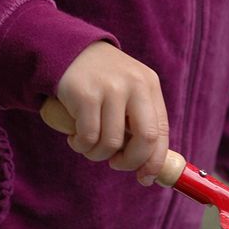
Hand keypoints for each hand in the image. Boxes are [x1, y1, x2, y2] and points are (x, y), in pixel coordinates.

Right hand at [55, 41, 168, 184]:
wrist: (67, 50)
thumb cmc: (101, 80)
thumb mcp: (128, 90)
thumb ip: (138, 120)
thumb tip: (148, 170)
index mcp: (149, 85)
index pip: (161, 131)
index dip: (155, 160)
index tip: (144, 178)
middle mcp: (135, 85)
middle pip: (146, 139)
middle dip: (130, 162)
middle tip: (115, 163)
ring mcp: (110, 88)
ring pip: (111, 143)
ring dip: (97, 155)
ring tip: (88, 145)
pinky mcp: (85, 94)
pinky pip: (88, 137)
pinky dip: (80, 146)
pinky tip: (75, 137)